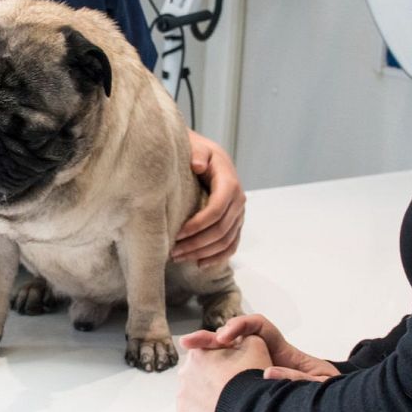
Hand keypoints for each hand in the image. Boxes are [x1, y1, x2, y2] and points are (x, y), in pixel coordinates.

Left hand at [173, 131, 245, 266]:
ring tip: (179, 257)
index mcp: (229, 182)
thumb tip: (198, 165)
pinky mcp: (236, 223)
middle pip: (220, 230)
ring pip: (225, 241)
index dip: (198, 225)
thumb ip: (198, 154)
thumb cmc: (197, 152)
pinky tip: (200, 264)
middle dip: (196, 243)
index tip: (177, 234)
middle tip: (172, 251)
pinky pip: (231, 245)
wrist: (207, 156)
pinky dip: (217, 257)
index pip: (216, 210)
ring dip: (203, 253)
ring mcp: (238, 214)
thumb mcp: (197, 146)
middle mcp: (238, 200)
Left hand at [176, 333, 271, 411]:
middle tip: (231, 390)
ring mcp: (182, 396)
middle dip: (212, 380)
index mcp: (197, 353)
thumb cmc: (251, 377)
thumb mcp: (255, 345)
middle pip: (199, 375)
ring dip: (207, 398)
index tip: (234, 372)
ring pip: (194, 395)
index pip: (207, 354)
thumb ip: (241, 337)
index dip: (223, 363)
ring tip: (227, 406)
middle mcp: (184, 372)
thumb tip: (236, 338)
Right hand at [179, 314, 340, 381]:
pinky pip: (226, 377)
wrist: (328, 411)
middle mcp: (263, 356)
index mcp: (281, 349)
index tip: (226, 338)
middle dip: (210, 337)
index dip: (240, 326)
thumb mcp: (318, 385)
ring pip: (224, 356)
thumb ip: (297, 377)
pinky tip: (195, 384)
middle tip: (191, 342)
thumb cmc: (326, 394)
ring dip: (204, 353)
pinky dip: (210, 377)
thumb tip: (269, 373)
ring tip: (187, 353)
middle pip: (233, 338)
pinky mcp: (246, 387)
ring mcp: (252, 370)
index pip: (258, 326)